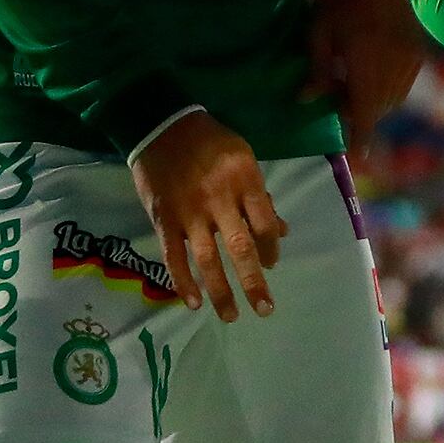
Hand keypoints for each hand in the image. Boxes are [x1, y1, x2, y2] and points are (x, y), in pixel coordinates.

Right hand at [133, 110, 283, 321]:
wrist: (160, 126)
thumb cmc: (210, 142)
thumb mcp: (244, 158)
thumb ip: (260, 196)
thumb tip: (282, 231)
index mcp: (244, 181)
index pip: (265, 225)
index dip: (271, 250)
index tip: (272, 265)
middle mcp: (219, 200)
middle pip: (241, 248)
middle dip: (254, 283)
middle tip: (265, 310)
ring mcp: (189, 213)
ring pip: (207, 260)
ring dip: (220, 292)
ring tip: (230, 316)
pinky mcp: (164, 220)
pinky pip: (173, 256)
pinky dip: (182, 281)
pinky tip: (192, 303)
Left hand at [301, 0, 427, 152]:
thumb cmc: (338, 1)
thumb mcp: (318, 33)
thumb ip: (317, 70)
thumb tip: (306, 101)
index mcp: (366, 60)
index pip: (366, 108)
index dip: (361, 134)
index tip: (356, 154)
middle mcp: (393, 64)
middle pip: (380, 107)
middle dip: (361, 113)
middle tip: (340, 100)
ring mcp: (409, 59)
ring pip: (394, 98)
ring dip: (376, 103)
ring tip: (355, 87)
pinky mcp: (417, 52)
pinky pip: (405, 84)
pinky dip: (389, 90)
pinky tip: (374, 78)